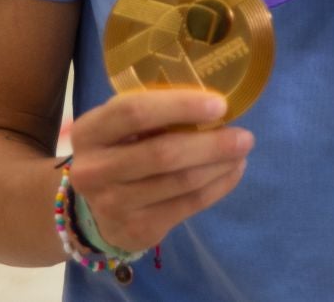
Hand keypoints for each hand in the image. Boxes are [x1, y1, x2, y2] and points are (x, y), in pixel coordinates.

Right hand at [65, 90, 253, 252]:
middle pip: (162, 153)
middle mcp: (94, 170)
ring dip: (219, 165)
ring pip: (180, 182)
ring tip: (242, 152)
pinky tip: (232, 172)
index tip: (220, 104)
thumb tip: (213, 103)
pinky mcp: (138, 229)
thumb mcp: (119, 128)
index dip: (179, 106)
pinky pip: (188, 205)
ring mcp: (114, 204)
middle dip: (210, 144)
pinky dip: (218, 187)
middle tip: (245, 136)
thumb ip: (152, 114)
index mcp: (89, 131)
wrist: (95, 211)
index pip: (134, 112)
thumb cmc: (119, 151)